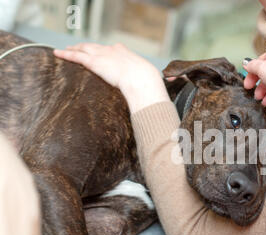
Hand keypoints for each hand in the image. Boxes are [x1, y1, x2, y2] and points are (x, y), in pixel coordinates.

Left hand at [54, 43, 169, 112]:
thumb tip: (148, 99)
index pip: (113, 49)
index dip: (105, 51)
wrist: (142, 81)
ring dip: (74, 48)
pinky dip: (66, 54)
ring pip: (84, 48)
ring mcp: (103, 55)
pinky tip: (58, 53)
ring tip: (65, 50)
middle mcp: (113, 51)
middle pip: (96, 47)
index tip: (101, 52)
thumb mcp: (147, 82)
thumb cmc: (148, 84)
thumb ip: (143, 87)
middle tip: (78, 48)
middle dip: (87, 47)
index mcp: (126, 54)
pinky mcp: (94, 62)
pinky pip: (77, 56)